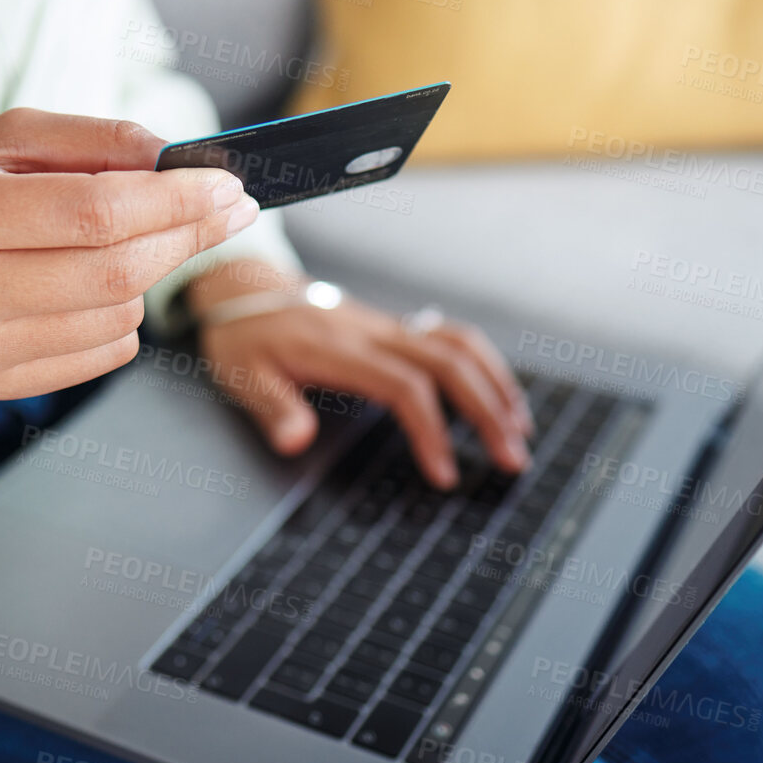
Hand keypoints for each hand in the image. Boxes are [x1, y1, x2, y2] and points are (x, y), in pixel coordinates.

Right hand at [0, 108, 258, 397]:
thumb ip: (90, 139)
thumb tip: (178, 162)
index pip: (91, 213)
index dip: (174, 201)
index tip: (227, 184)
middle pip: (112, 273)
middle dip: (186, 236)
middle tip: (228, 209)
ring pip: (114, 315)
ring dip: (150, 273)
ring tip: (129, 239)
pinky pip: (99, 355)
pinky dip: (122, 314)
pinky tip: (94, 284)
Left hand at [190, 263, 532, 489]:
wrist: (245, 288)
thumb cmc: (244, 336)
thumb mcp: (242, 375)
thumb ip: (272, 408)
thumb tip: (295, 441)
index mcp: (342, 350)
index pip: (405, 387)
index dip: (432, 431)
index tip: (445, 474)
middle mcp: (375, 333)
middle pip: (450, 364)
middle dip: (489, 411)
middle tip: (513, 459)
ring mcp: (388, 327)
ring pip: (459, 345)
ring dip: (496, 384)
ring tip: (520, 428)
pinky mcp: (393, 329)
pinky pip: (450, 338)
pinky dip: (483, 364)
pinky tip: (497, 395)